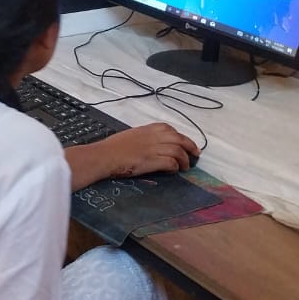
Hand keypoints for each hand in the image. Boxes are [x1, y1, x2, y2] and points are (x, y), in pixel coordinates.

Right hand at [67, 122, 199, 189]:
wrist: (103, 156)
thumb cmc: (111, 148)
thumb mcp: (129, 136)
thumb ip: (142, 138)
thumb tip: (152, 144)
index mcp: (145, 130)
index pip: (168, 129)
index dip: (180, 136)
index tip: (185, 143)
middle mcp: (152, 137)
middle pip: (178, 139)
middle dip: (190, 146)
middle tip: (195, 155)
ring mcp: (152, 148)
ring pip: (178, 151)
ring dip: (184, 160)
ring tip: (185, 167)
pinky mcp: (151, 161)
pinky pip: (171, 162)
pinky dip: (175, 167)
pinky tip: (174, 171)